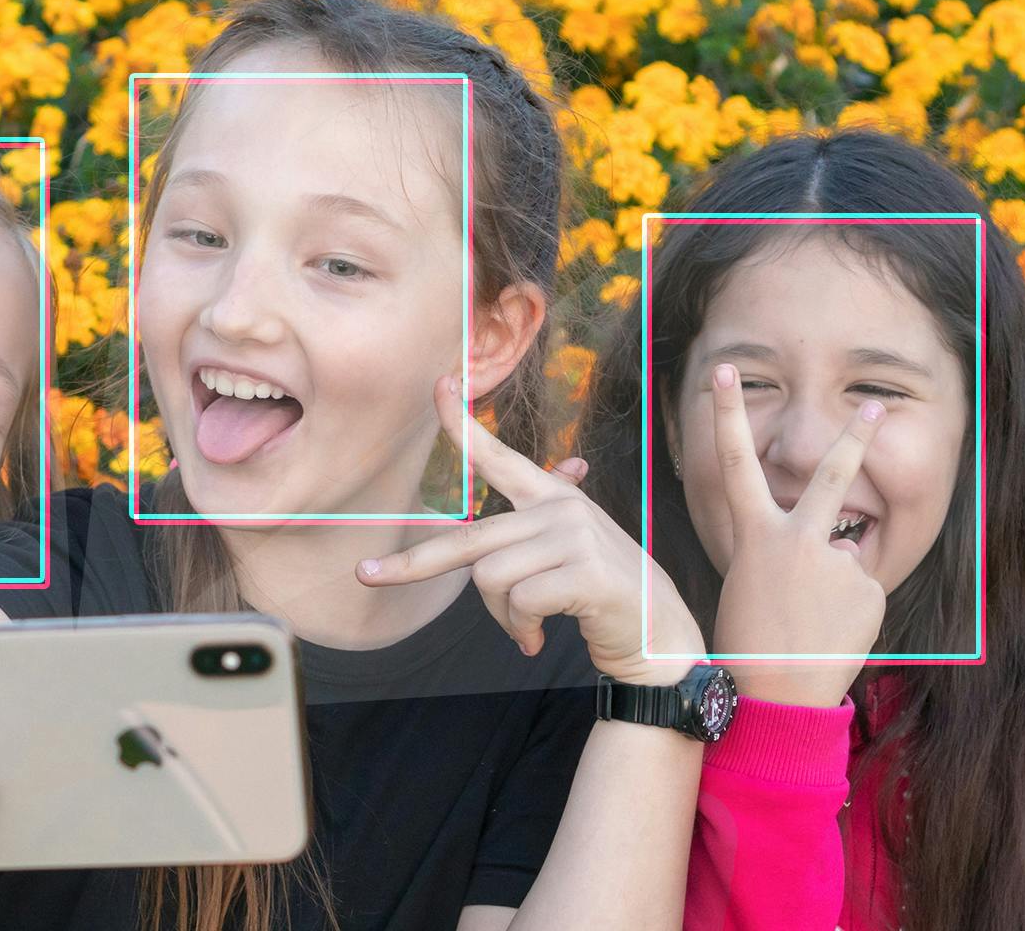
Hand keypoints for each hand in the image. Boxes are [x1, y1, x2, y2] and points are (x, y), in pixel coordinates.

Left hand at [357, 375, 704, 684]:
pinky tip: (539, 638)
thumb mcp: (572, 547)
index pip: (500, 456)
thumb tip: (553, 486)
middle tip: (366, 575)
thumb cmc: (602, 591)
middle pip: (469, 540)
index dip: (464, 425)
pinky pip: (519, 603)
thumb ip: (541, 525)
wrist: (658, 632)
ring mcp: (574, 538)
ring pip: (490, 580)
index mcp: (552, 498)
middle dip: (414, 564)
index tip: (438, 386)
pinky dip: (520, 629)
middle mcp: (561, 509)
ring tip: (527, 627)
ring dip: (500, 617)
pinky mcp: (584, 573)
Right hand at [705, 362, 887, 706]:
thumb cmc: (750, 643)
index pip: (735, 463)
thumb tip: (836, 549)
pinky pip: (862, 592)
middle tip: (872, 405)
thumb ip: (789, 555)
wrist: (776, 693)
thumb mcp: (751, 584)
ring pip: (844, 560)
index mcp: (757, 536)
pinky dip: (851, 612)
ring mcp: (839, 562)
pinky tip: (832, 634)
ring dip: (834, 589)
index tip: (723, 373)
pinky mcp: (868, 588)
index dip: (726, 414)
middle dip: (853, 435)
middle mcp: (799, 538)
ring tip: (813, 625)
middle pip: (832, 474)